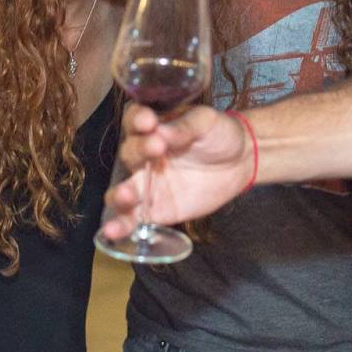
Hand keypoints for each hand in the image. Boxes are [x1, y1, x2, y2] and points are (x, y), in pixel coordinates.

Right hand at [100, 104, 251, 238]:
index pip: (135, 120)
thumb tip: (162, 131)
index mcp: (153, 127)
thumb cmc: (219, 134)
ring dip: (120, 194)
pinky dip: (121, 225)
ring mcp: (147, 185)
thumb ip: (185, 126)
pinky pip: (134, 219)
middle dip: (139, 151)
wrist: (239, 163)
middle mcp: (143, 155)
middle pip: (130, 153)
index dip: (137, 119)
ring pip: (123, 190)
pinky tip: (113, 231)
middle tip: (156, 148)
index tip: (148, 121)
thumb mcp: (206, 122)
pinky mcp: (155, 210)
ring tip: (124, 195)